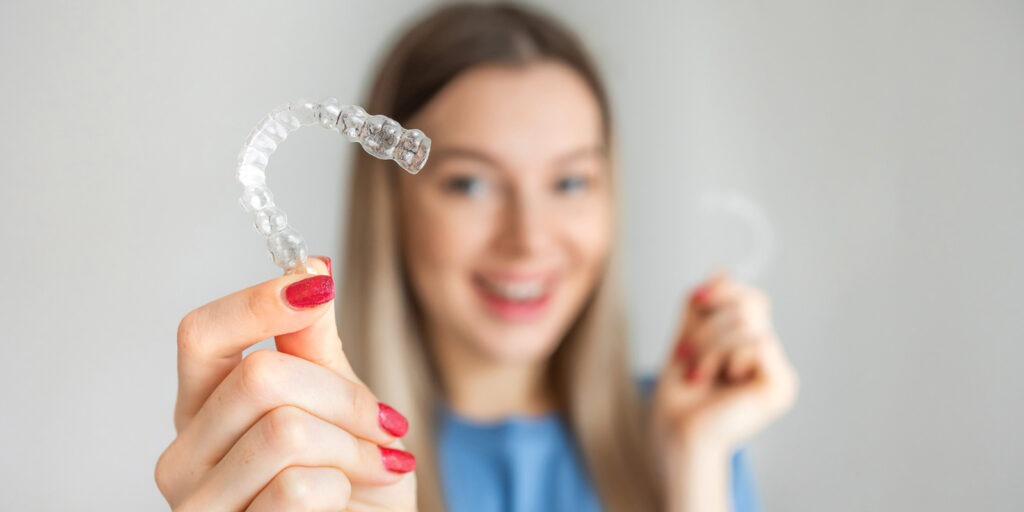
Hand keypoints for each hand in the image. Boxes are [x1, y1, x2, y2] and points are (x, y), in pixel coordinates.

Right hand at [155, 257, 416, 510]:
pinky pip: (298, 487)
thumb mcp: (344, 403)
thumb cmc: (353, 484)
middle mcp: (185, 454)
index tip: (317, 286)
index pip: (201, 334)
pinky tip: (350, 500)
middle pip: (259, 379)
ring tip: (377, 463)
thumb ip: (314, 344)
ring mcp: (198, 504)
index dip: (257, 303)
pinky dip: (347, 486)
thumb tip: (308, 268)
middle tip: (386, 422)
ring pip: (283, 432)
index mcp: (205, 407)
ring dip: (354, 446)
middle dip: (346, 397)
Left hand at [652, 272, 798, 455]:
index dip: (724, 291)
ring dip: (710, 346)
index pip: (750, 300)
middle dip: (708, 326)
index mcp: (750, 347)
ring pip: (749, 323)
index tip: (696, 300)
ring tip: (697, 374)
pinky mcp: (780, 385)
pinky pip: (760, 342)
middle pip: (751, 305)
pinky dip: (728, 355)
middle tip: (686, 356)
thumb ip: (703, 308)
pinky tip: (720, 380)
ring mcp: (778, 372)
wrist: (675, 432)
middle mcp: (769, 358)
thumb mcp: (688, 337)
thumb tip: (722, 270)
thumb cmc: (679, 394)